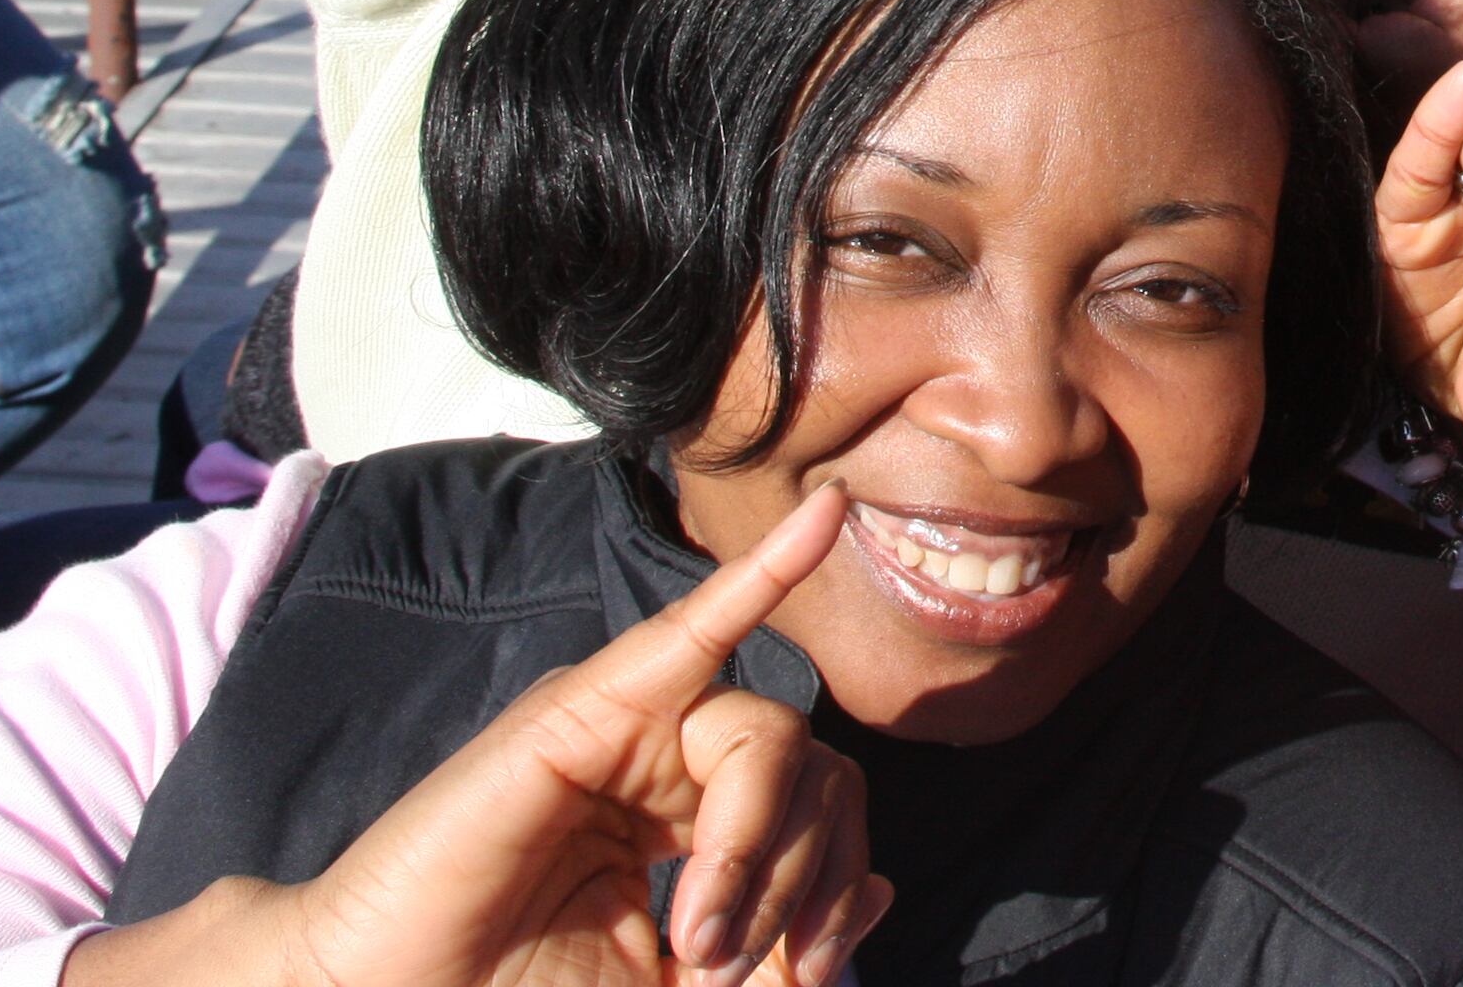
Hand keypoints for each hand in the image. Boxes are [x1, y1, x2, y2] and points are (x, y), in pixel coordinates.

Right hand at [64, 485, 887, 986]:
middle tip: (726, 969)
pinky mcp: (584, 709)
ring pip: (768, 742)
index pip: (821, 813)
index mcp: (691, 819)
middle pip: (811, 775)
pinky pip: (695, 627)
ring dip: (756, 851)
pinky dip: (767, 570)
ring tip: (697, 938)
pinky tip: (824, 520)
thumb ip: (767, 956)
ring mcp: (626, 725)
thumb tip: (878, 892)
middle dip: (796, 883)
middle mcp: (667, 758)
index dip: (828, 896)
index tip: (801, 977)